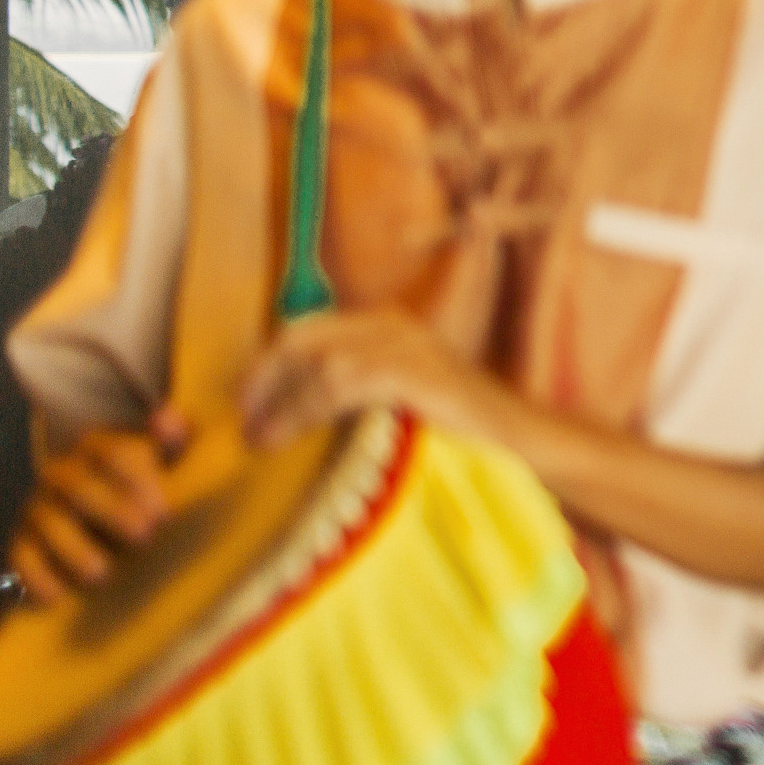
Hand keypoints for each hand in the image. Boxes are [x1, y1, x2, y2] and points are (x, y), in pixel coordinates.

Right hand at [7, 405, 191, 604]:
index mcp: (96, 448)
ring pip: (49, 523)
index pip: (113, 454)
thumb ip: (170, 440)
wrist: (102, 523)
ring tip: (102, 574)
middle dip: (112, 512)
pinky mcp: (21, 542)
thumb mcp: (162, 461)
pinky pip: (21, 557)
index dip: (139, 479)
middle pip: (81, 488)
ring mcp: (38, 508)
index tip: (165, 511)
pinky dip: (36, 577)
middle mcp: (62, 474)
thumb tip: (167, 419)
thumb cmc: (145, 489)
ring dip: (74, 549)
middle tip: (145, 537)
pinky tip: (57, 598)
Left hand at [240, 310, 512, 449]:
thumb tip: (283, 410)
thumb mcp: (396, 399)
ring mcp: (407, 346)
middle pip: (305, 337)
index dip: (268, 363)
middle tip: (244, 419)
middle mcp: (394, 325)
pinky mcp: (416, 372)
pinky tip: (287, 435)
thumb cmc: (457, 430)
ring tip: (263, 437)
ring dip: (282, 402)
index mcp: (387, 324)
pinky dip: (306, 409)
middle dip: (265, 377)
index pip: (308, 329)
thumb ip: (353, 391)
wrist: (519, 440)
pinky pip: (343, 382)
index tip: (244, 403)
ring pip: (320, 362)